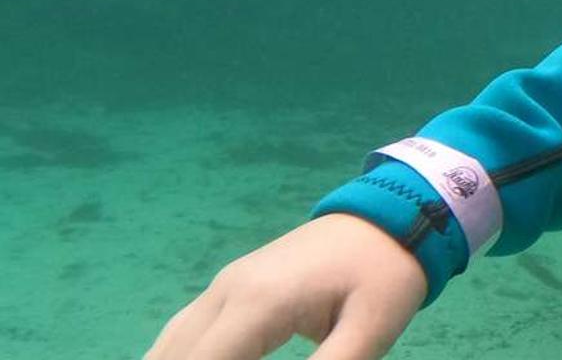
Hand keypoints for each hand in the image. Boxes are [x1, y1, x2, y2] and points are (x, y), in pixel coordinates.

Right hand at [146, 214, 426, 359]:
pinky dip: (177, 356)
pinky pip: (185, 330)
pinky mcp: (231, 286)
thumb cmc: (384, 274)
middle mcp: (228, 290)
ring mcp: (225, 285)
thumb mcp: (369, 330)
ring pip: (171, 343)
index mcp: (259, 302)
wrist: (390, 216)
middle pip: (177, 355)